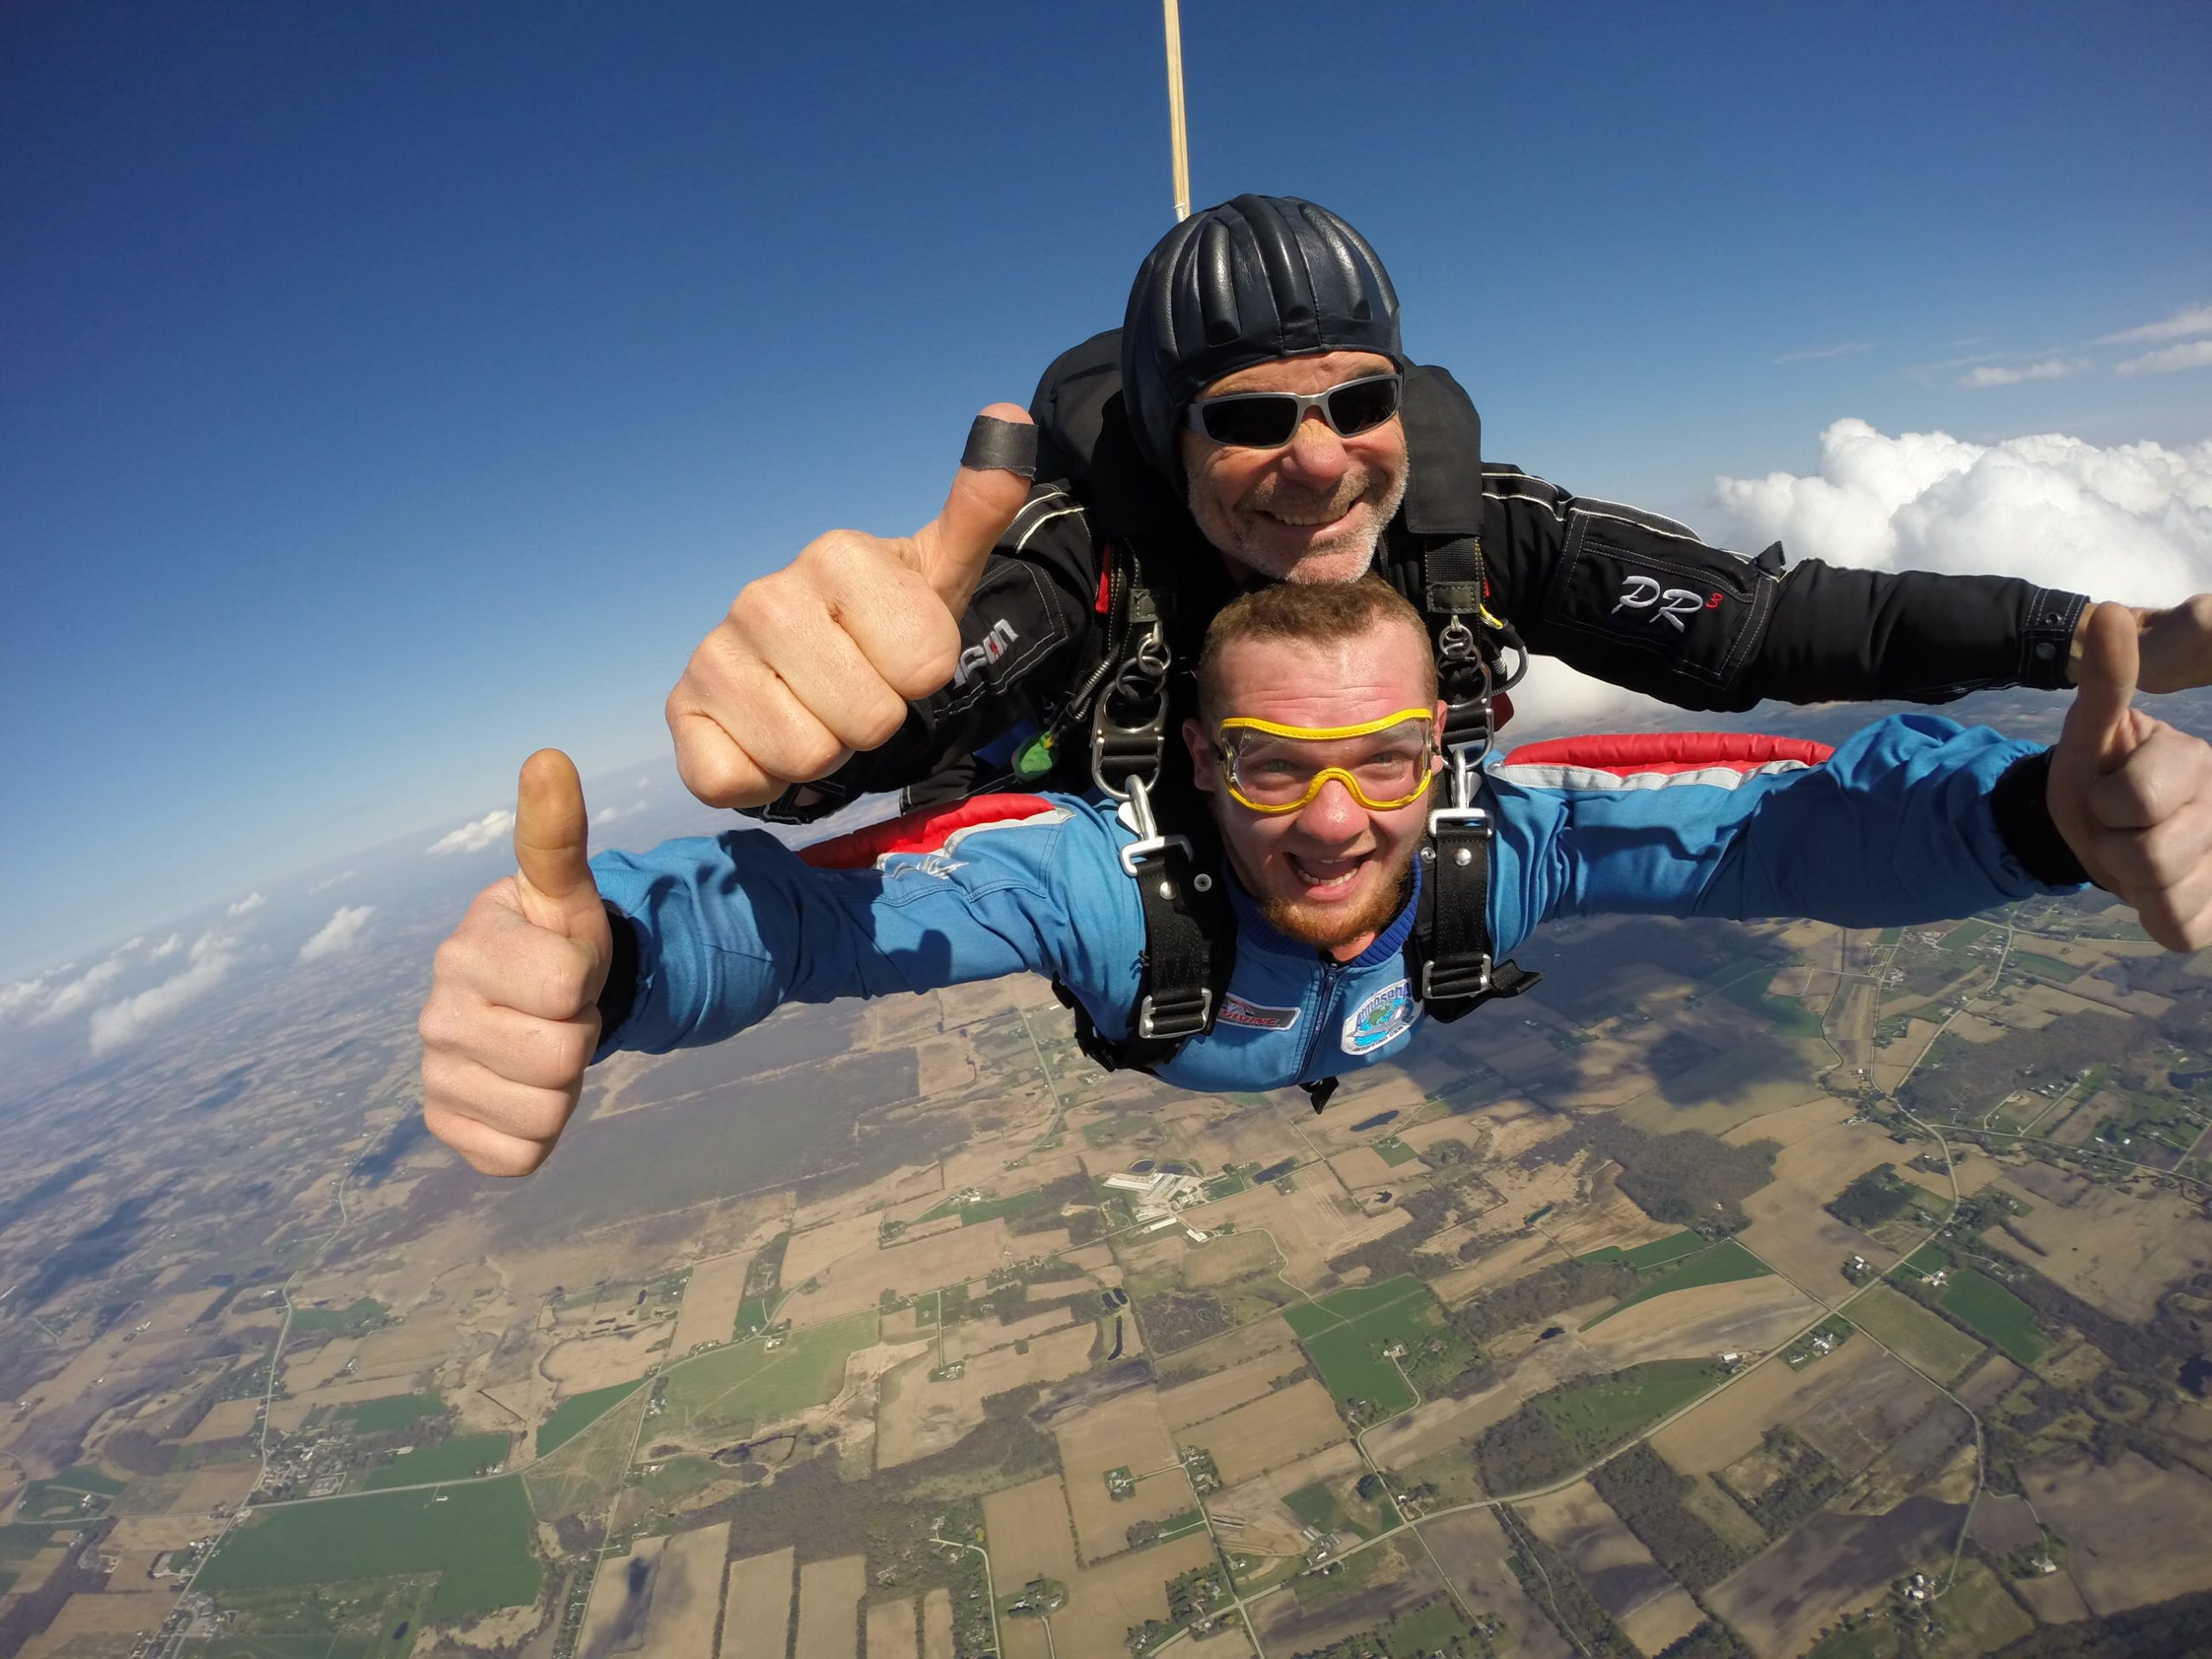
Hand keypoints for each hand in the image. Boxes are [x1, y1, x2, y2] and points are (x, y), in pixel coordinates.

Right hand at [418, 750, 612, 1174]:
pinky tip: (525, 1091)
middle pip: (562, 1051)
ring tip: (545, 1045)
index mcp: (465, 950)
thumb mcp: (564, 892)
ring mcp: (436, 1075)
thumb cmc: (555, 941)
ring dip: (564, 1084)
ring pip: (545, 1109)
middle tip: (561, 1012)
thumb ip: (556, 834)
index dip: (587, 978)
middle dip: (580, 1033)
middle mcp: (435, 1015)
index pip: (568, 982)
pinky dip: (540, 1133)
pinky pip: (518, 1156)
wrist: (539, 1004)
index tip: (568, 966)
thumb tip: (548, 757)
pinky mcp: (447, 1128)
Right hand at [668, 406, 1036, 807]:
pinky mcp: (680, 714)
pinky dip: (762, 780)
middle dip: (874, 722)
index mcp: (834, 555)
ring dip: (824, 753)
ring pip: (808, 756)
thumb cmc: (884, 627)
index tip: (898, 656)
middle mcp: (762, 597)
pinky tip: (765, 739)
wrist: (810, 675)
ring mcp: (712, 655)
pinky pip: (736, 781)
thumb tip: (1009, 417)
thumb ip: (977, 510)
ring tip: (814, 712)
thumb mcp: (941, 574)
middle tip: (856, 692)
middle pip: (869, 719)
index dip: (923, 677)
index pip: (925, 666)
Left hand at [2048, 604, 2211, 949]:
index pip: (2138, 802)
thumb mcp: (2091, 731)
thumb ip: (2108, 680)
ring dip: (2128, 884)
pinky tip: (2155, 891)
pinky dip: (2152, 917)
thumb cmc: (2099, 773)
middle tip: (2117, 829)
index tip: (2114, 793)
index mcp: (2199, 767)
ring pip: (2162, 896)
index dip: (2108, 804)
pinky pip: (2179, 931)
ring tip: (2133, 856)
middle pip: (2147, 856)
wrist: (2101, 829)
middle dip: (2111, 845)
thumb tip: (2110, 614)